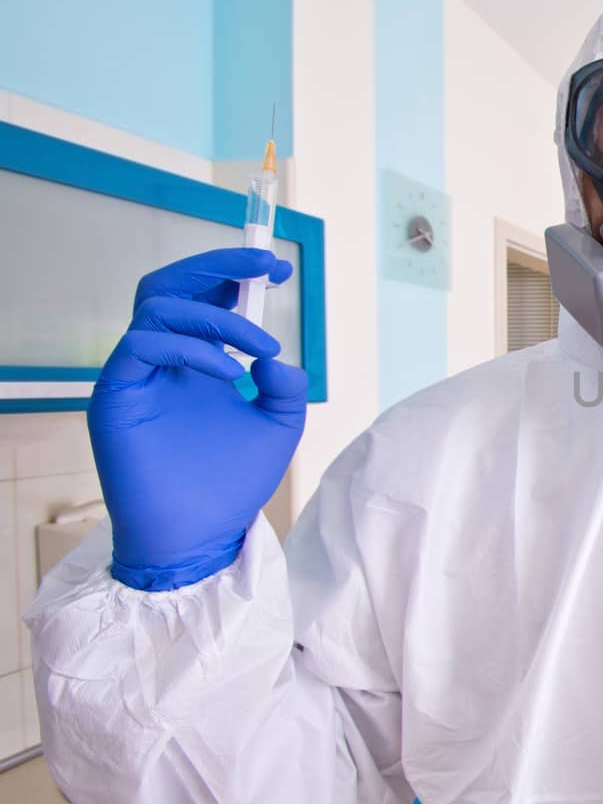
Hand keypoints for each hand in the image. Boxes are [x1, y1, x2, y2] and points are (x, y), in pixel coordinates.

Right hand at [89, 248, 307, 589]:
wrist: (200, 537)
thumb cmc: (232, 484)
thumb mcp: (278, 427)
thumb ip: (286, 387)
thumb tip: (272, 355)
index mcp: (195, 361)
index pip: (203, 298)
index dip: (235, 274)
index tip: (277, 267)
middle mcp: (161, 361)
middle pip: (170, 286)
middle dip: (218, 266)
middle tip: (262, 266)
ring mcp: (136, 375)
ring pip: (156, 306)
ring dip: (216, 315)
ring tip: (260, 344)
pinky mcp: (115, 396)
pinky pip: (142, 345)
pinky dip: (191, 348)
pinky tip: (230, 373)